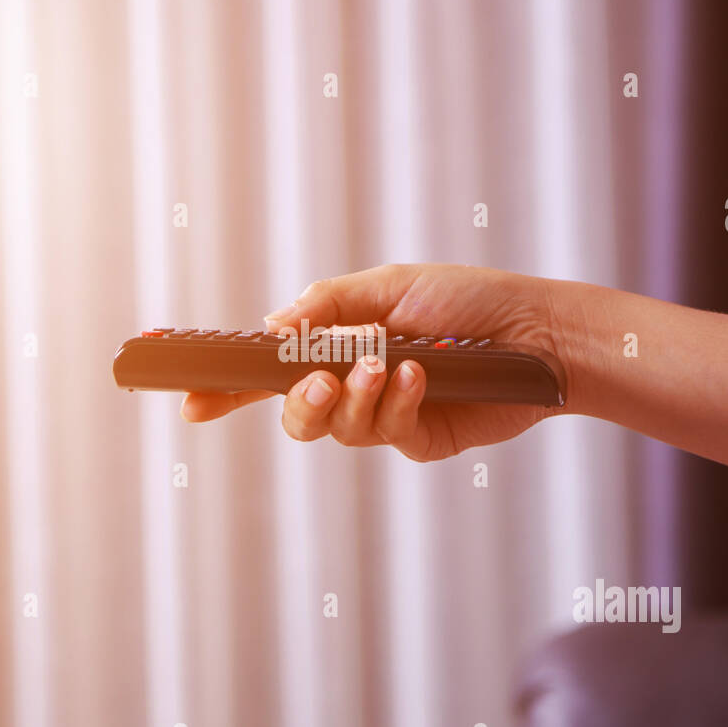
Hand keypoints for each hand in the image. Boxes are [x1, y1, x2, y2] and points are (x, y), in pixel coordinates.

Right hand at [180, 263, 566, 461]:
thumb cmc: (466, 302)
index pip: (270, 372)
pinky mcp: (419, 440)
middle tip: (318, 380)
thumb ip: (327, 307)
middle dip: (297, 402)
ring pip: (336, 429)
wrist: (536, 331)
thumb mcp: (390, 286)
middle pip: (294, 414)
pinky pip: (387, 433)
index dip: (228, 388)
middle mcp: (354, 385)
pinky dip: (397, 403)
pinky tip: (418, 375)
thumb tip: (270, 328)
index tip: (191, 399)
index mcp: (338, 347)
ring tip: (386, 365)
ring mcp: (384, 417)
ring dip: (354, 397)